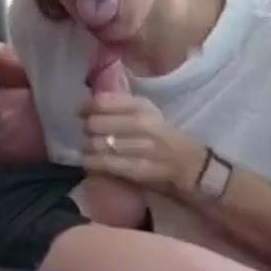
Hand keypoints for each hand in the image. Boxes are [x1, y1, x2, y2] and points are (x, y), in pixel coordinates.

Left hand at [80, 92, 206, 197]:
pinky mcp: (137, 168)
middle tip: (87, 132)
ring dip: (87, 146)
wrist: (190, 164)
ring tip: (88, 147)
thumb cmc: (163, 135)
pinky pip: (105, 163)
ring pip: (98, 144)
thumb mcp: (148, 112)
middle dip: (87, 128)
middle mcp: (141, 124)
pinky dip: (92, 162)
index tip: (80, 112)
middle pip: (96, 123)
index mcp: (143, 106)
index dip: (86, 106)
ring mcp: (140, 147)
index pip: (103, 101)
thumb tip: (89, 102)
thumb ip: (121, 105)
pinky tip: (89, 161)